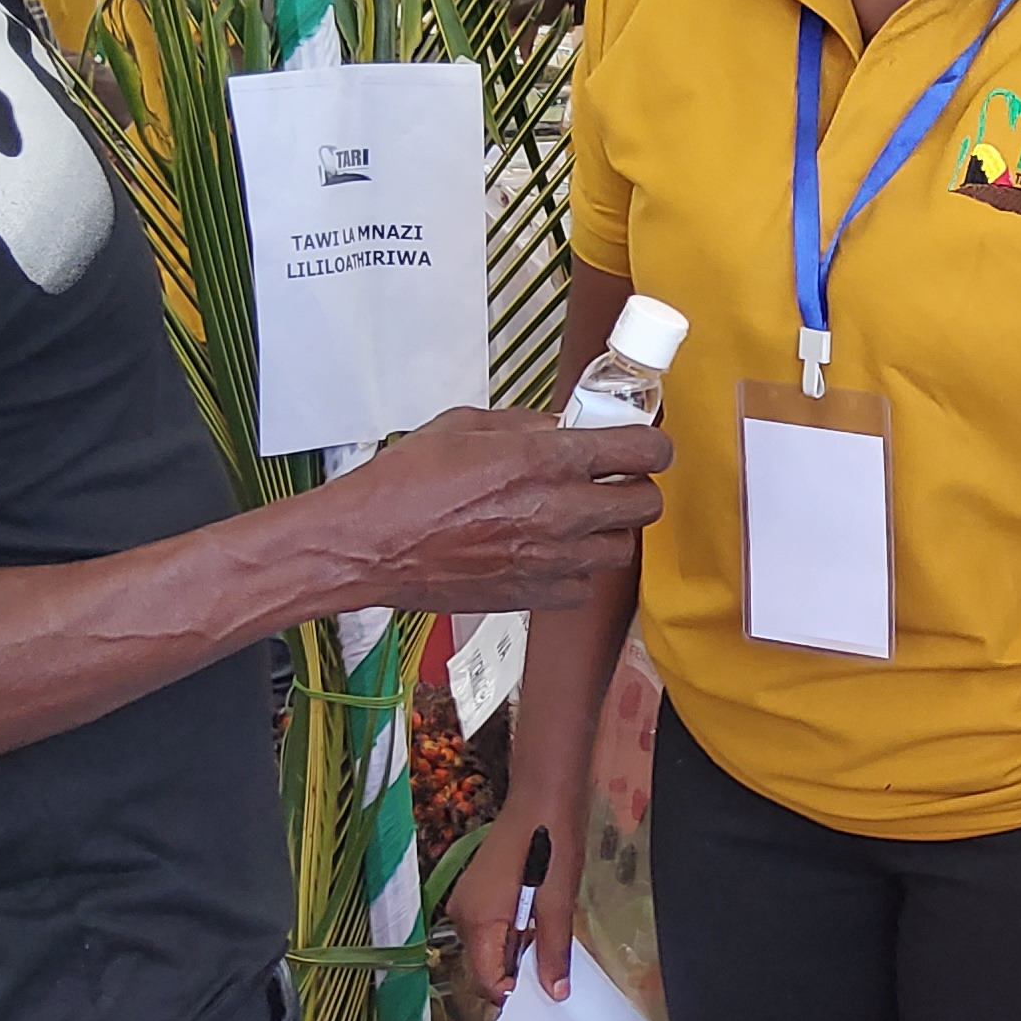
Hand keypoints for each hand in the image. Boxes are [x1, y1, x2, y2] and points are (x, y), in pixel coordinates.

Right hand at [329, 409, 666, 613]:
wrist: (367, 546)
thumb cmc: (404, 482)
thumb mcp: (464, 425)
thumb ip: (525, 425)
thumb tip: (563, 426)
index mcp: (546, 459)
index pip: (641, 449)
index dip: (653, 443)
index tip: (645, 444)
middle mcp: (560, 510)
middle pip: (646, 504)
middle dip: (637, 487)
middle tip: (615, 481)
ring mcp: (552, 559)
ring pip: (621, 548)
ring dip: (609, 531)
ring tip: (580, 520)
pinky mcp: (536, 596)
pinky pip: (585, 585)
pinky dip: (577, 570)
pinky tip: (551, 554)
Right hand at [453, 780, 588, 1003]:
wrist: (543, 795)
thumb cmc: (551, 844)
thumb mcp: (558, 904)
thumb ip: (552, 951)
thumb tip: (554, 992)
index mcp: (477, 921)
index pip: (485, 980)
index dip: (513, 993)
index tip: (543, 992)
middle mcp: (463, 914)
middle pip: (484, 965)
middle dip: (515, 973)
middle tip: (552, 964)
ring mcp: (467, 900)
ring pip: (489, 947)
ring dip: (516, 952)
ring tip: (548, 936)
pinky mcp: (477, 889)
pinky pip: (490, 926)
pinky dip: (512, 932)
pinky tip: (537, 919)